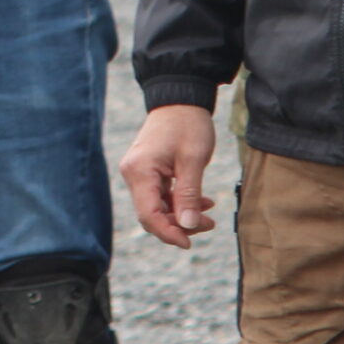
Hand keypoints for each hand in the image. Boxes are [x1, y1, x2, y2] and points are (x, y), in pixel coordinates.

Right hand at [121, 105, 219, 248]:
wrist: (181, 99)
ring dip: (182, 215)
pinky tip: (201, 201)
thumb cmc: (188, 125)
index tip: (189, 243)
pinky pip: (160, 195)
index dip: (168, 233)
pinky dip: (179, 202)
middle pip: (151, 214)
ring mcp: (139, 173)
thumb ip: (189, 195)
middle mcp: (133, 174)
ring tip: (209, 214)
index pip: (148, 215)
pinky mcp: (147, 171)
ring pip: (157, 207)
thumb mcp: (193, 160)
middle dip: (179, 225)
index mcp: (140, 171)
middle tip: (209, 225)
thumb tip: (188, 226)